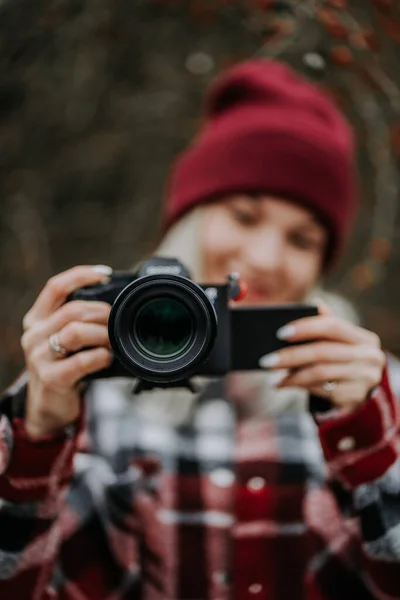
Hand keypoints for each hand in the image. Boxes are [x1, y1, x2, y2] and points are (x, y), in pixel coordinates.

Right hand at [21, 265, 113, 437]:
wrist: (49, 405)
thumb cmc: (65, 365)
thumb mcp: (63, 338)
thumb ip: (79, 319)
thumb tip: (116, 301)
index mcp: (37, 319)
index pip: (56, 287)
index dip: (81, 276)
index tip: (104, 274)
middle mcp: (34, 334)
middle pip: (73, 309)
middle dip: (102, 312)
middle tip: (116, 322)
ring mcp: (40, 357)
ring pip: (75, 332)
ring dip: (102, 334)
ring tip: (112, 342)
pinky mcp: (51, 379)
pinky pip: (81, 361)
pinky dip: (101, 357)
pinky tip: (107, 358)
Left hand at [259, 303, 385, 412]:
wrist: (360, 391)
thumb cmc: (342, 359)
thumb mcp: (339, 343)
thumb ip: (326, 324)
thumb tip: (314, 303)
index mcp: (364, 338)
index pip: (333, 326)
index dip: (306, 328)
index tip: (280, 333)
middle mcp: (369, 358)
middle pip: (322, 352)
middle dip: (291, 356)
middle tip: (266, 360)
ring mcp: (364, 379)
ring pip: (320, 373)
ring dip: (292, 376)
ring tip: (272, 377)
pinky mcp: (355, 397)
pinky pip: (321, 390)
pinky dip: (299, 386)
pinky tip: (284, 385)